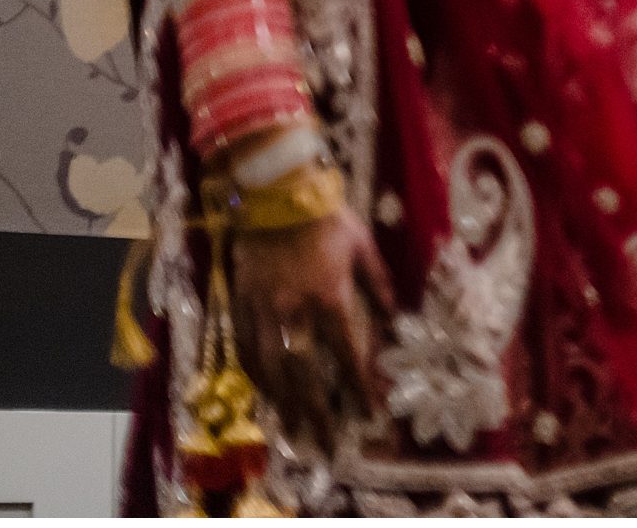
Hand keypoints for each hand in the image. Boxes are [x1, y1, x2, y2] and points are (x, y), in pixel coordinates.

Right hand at [231, 205, 393, 443]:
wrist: (275, 194)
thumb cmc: (326, 218)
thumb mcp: (364, 247)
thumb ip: (379, 285)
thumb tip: (396, 318)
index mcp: (330, 297)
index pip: (348, 354)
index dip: (359, 387)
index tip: (370, 413)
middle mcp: (294, 311)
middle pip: (305, 374)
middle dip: (317, 412)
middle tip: (326, 441)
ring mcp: (262, 310)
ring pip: (270, 369)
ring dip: (283, 403)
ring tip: (294, 428)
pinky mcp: (240, 304)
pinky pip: (243, 350)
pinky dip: (254, 376)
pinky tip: (263, 392)